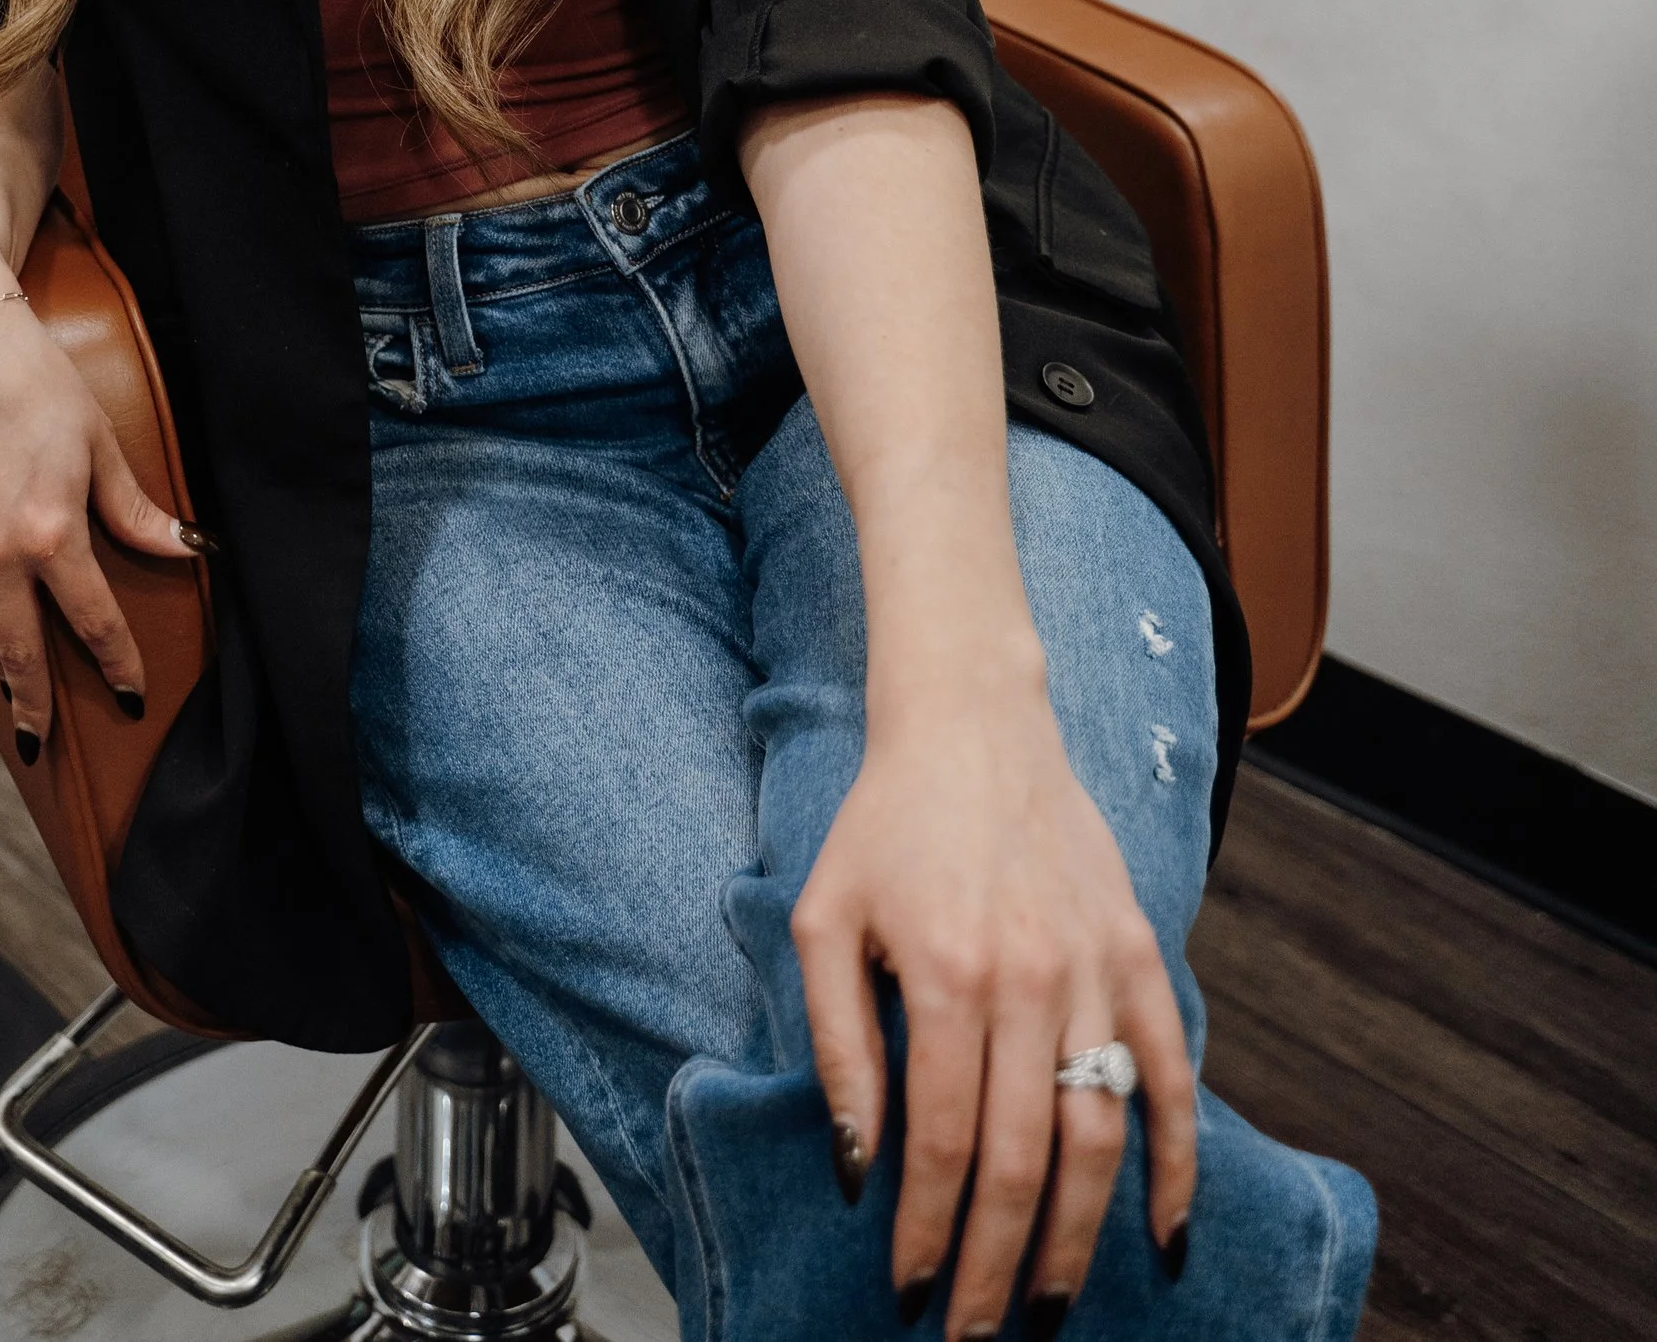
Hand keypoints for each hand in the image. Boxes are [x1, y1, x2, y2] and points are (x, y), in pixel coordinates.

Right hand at [0, 284, 191, 746]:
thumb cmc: (31, 380)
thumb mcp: (97, 441)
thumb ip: (135, 508)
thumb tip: (185, 547)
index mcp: (48, 534)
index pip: (91, 619)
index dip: (116, 661)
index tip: (132, 692)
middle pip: (20, 650)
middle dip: (36, 702)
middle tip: (46, 743)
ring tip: (15, 699)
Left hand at [791, 669, 1193, 1336]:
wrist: (974, 722)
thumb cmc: (886, 824)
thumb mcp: (823, 920)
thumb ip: (837, 1044)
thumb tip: (858, 1166)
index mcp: (946, 974)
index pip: (939, 1143)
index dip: (926, 1230)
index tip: (910, 1291)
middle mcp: (1030, 980)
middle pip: (1021, 1159)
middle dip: (996, 1262)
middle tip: (975, 1331)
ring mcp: (1096, 969)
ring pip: (1100, 1135)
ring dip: (1080, 1236)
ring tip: (1049, 1303)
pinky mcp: (1141, 954)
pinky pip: (1173, 1075)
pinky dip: (1179, 1161)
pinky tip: (1166, 1235)